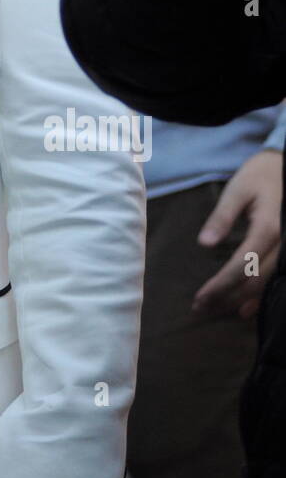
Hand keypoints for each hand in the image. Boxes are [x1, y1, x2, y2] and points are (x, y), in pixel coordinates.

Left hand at [193, 148, 282, 318]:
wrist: (283, 167)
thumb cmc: (258, 176)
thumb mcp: (236, 190)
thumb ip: (221, 217)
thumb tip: (205, 243)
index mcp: (268, 228)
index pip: (242, 265)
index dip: (221, 285)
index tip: (200, 298)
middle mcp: (284, 243)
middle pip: (255, 280)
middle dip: (228, 297)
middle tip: (201, 308)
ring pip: (267, 284)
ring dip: (242, 300)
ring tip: (217, 310)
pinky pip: (277, 278)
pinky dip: (260, 295)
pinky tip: (245, 308)